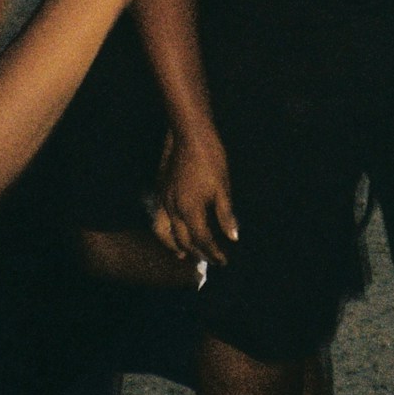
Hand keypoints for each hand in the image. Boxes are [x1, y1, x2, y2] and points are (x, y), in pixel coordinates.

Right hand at [154, 119, 237, 261]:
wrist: (188, 134)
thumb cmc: (210, 158)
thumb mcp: (223, 187)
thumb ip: (226, 215)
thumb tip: (233, 237)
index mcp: (190, 210)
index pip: (203, 240)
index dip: (214, 252)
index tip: (223, 260)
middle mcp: (173, 209)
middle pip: (182, 240)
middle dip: (196, 253)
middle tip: (208, 260)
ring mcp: (163, 199)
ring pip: (164, 232)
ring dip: (174, 245)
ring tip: (183, 254)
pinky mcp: (160, 190)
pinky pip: (160, 219)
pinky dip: (166, 231)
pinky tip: (174, 229)